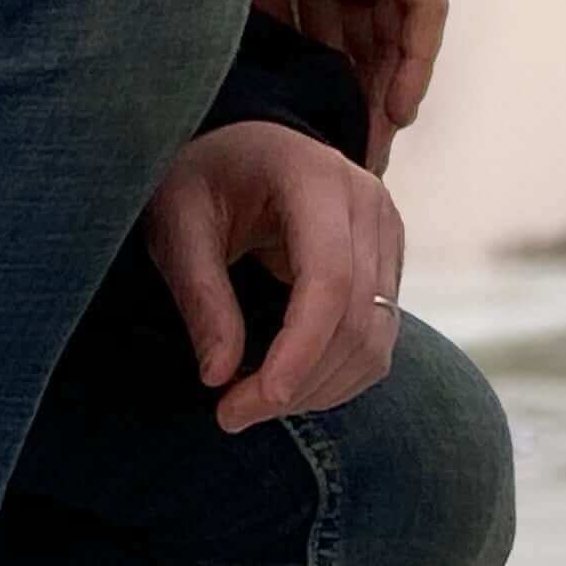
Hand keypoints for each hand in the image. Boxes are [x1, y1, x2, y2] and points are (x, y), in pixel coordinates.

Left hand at [145, 120, 404, 435]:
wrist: (239, 149)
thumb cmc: (200, 178)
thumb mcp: (177, 225)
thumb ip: (199, 295)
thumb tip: (219, 376)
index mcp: (316, 178)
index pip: (330, 279)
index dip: (300, 350)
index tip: (257, 401)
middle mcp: (369, 202)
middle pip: (357, 318)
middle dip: (299, 382)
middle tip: (230, 415)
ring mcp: (387, 234)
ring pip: (376, 339)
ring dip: (318, 389)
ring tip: (249, 405)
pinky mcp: (387, 266)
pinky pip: (378, 339)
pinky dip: (336, 377)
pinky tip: (285, 387)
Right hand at [256, 0, 446, 146]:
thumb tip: (226, 61)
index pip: (327, 29)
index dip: (321, 82)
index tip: (309, 136)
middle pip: (367, 39)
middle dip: (359, 100)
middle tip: (350, 159)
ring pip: (398, 32)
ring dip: (390, 91)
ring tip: (377, 148)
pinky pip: (423, 9)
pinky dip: (414, 58)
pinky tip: (399, 106)